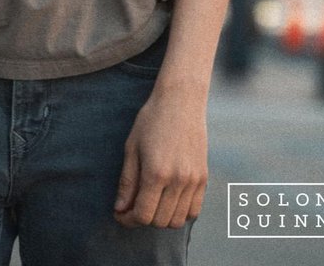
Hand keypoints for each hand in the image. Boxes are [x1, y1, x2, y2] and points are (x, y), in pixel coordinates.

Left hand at [114, 84, 207, 227]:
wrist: (180, 101)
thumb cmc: (152, 120)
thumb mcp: (132, 147)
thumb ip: (127, 181)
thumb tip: (120, 208)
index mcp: (156, 173)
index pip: (143, 214)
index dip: (128, 219)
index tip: (120, 214)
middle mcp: (178, 181)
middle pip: (160, 221)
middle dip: (142, 218)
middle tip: (131, 207)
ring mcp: (193, 181)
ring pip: (177, 220)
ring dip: (161, 218)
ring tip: (150, 202)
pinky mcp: (203, 178)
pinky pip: (193, 211)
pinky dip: (179, 213)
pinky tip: (167, 200)